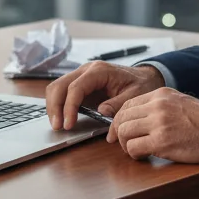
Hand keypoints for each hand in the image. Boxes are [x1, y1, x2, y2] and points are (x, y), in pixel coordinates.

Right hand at [46, 62, 164, 129]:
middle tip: (58, 128)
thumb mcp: (135, 95)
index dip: (69, 107)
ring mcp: (81, 76)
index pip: (76, 87)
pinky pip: (62, 92)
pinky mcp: (80, 85)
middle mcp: (86, 70)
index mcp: (99, 71)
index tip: (69, 125)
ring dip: (53, 107)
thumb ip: (119, 104)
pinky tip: (62, 119)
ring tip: (58, 125)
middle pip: (59, 85)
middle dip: (55, 107)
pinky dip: (58, 106)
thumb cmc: (140, 85)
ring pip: (56, 88)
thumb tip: (101, 112)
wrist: (144, 77)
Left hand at [109, 87, 198, 163]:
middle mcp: (157, 105)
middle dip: (118, 133)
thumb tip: (139, 119)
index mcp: (161, 95)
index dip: (119, 119)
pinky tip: (144, 156)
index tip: (119, 131)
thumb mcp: (180, 103)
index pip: (127, 104)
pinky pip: (134, 148)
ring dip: (126, 145)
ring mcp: (159, 122)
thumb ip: (160, 107)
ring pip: (124, 132)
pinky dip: (134, 154)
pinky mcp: (162, 141)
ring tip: (136, 150)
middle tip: (123, 144)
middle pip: (122, 118)